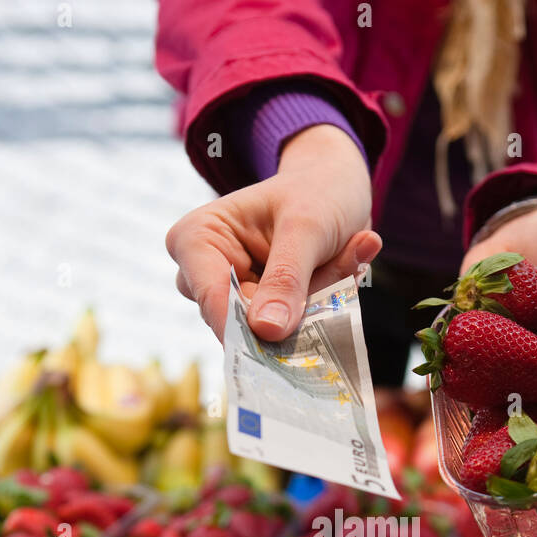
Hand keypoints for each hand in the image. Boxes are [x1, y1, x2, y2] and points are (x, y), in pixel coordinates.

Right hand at [166, 125, 381, 342]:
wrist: (337, 187)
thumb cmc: (316, 191)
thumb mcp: (307, 227)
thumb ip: (287, 278)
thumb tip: (266, 331)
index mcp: (197, 238)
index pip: (211, 297)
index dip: (245, 330)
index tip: (280, 349)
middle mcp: (203, 272)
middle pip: (239, 322)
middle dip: (292, 311)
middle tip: (334, 276)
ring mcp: (231, 295)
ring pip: (269, 332)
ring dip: (313, 308)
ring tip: (339, 263)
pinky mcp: (259, 311)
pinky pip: (291, 331)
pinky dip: (322, 308)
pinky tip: (337, 271)